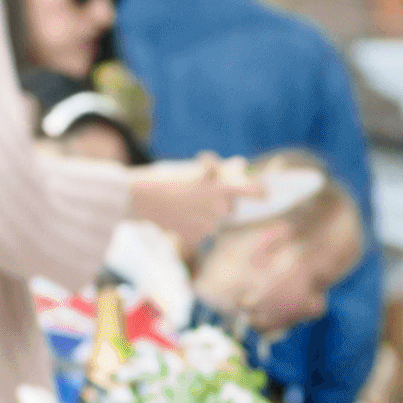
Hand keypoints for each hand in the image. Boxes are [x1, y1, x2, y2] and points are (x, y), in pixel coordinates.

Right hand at [126, 155, 262, 254]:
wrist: (138, 198)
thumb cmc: (165, 178)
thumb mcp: (193, 169)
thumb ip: (219, 170)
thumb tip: (241, 164)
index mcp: (220, 188)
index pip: (249, 191)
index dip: (258, 192)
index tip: (265, 193)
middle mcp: (218, 209)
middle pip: (229, 208)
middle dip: (219, 201)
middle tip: (200, 193)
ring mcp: (207, 226)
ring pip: (214, 221)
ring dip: (204, 213)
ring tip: (184, 204)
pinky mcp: (195, 238)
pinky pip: (201, 232)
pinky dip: (192, 225)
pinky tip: (178, 216)